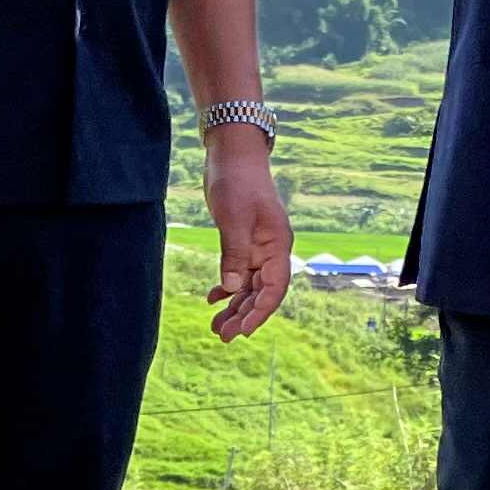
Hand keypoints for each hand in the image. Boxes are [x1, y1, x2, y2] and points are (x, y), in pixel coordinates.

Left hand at [204, 131, 291, 341]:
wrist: (232, 153)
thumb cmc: (236, 181)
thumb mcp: (233, 218)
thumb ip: (234, 254)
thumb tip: (234, 289)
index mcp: (277, 245)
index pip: (274, 289)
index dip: (260, 314)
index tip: (242, 332)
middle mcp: (271, 250)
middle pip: (262, 293)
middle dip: (244, 316)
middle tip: (222, 336)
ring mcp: (259, 246)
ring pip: (250, 286)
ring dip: (235, 307)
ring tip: (216, 326)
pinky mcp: (244, 241)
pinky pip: (240, 272)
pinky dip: (228, 288)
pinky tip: (213, 298)